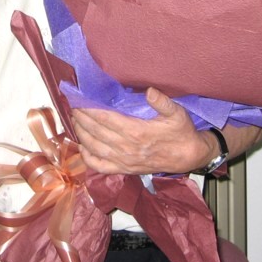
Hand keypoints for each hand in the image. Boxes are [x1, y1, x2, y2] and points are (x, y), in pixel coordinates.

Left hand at [71, 87, 212, 173]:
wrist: (188, 156)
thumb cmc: (181, 132)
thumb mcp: (177, 113)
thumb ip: (163, 102)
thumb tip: (149, 91)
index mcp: (137, 132)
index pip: (105, 119)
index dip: (89, 109)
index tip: (78, 100)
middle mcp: (127, 148)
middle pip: (96, 132)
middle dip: (81, 119)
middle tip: (72, 107)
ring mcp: (125, 161)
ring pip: (94, 148)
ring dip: (81, 134)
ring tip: (74, 121)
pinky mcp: (125, 170)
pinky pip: (101, 167)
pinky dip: (88, 158)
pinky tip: (82, 147)